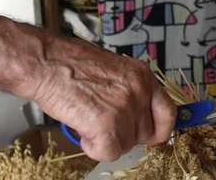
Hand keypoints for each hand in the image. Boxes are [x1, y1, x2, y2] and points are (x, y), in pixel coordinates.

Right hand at [18, 34, 175, 161]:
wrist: (47, 63)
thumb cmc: (71, 64)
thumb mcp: (114, 70)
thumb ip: (130, 91)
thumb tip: (137, 116)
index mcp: (142, 76)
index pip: (168, 112)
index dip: (161, 129)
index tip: (154, 136)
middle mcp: (138, 91)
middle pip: (144, 134)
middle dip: (123, 134)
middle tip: (101, 120)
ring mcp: (124, 109)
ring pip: (125, 145)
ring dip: (105, 139)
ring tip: (87, 117)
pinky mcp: (107, 125)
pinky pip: (107, 152)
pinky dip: (92, 147)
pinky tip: (82, 128)